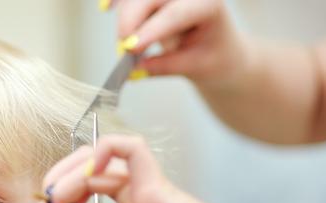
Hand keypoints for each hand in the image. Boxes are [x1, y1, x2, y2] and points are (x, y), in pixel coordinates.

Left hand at [30, 135, 238, 202]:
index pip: (91, 187)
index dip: (62, 199)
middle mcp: (139, 192)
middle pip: (88, 167)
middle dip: (57, 183)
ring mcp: (147, 185)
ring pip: (99, 156)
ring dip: (68, 172)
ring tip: (51, 199)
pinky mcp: (156, 183)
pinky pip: (127, 148)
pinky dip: (101, 152)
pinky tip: (82, 177)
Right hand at [108, 0, 247, 84]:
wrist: (219, 49)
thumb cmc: (213, 57)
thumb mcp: (194, 67)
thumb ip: (164, 67)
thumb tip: (133, 71)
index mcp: (208, 4)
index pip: (174, 14)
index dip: (150, 31)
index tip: (129, 48)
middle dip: (130, 22)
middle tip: (123, 50)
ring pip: (135, 0)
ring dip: (128, 21)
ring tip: (134, 47)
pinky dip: (118, 1)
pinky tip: (106, 7)